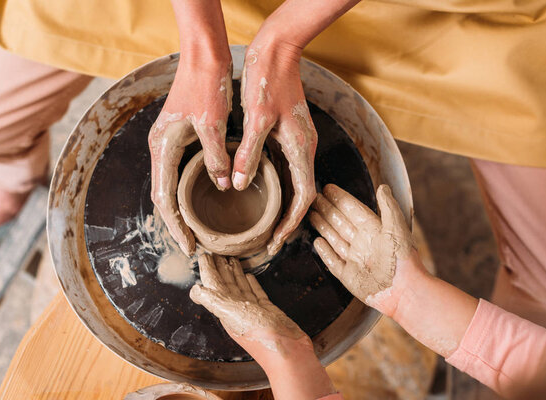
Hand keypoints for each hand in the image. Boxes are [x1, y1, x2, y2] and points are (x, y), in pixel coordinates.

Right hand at [149, 1, 232, 255]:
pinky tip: (199, 202)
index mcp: (163, 147)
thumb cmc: (206, 87)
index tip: (189, 247)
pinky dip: (185, 193)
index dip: (176, 226)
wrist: (202, 57)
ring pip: (169, 186)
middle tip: (192, 247)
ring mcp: (167, 143)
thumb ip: (216, 158)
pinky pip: (178, 173)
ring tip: (195, 232)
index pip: (165, 199)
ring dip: (180, 211)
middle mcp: (160, 148)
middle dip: (176, 224)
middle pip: (163, 196)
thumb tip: (222, 185)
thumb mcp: (213, 125)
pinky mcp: (178, 138)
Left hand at [190, 254, 335, 398]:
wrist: (288, 353)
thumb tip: (194, 290)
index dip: (208, 270)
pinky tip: (249, 275)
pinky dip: (251, 283)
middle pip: (225, 283)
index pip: (213, 284)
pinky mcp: (267, 310)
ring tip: (231, 259)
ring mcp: (252, 309)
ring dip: (234, 273)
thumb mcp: (234, 315)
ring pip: (240, 286)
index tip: (204, 254)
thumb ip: (215, 301)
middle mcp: (236, 308)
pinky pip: (255, 292)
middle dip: (219, 268)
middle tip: (216, 251)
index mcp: (225, 309)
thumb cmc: (261, 336)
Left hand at [235, 36, 317, 255]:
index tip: (276, 241)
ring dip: (284, 205)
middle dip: (288, 220)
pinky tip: (263, 192)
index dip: (291, 223)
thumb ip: (250, 154)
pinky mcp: (291, 134)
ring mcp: (299, 141)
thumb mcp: (256, 120)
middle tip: (269, 241)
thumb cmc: (268, 81)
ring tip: (265, 225)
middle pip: (302, 194)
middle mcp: (305, 147)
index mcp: (301, 147)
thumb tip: (240, 184)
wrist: (278, 51)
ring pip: (295, 182)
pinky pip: (288, 168)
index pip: (304, 197)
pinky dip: (279, 187)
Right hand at [309, 184, 413, 307]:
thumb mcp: (396, 227)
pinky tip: (317, 242)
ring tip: (311, 214)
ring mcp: (355, 260)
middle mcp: (363, 243)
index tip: (327, 189)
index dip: (341, 199)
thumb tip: (382, 186)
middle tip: (313, 199)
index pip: (353, 210)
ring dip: (323, 226)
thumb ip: (388, 206)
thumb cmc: (402, 258)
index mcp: (375, 230)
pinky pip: (333, 261)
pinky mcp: (348, 276)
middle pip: (341, 223)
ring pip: (335, 239)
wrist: (403, 290)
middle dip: (328, 210)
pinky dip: (325, 251)